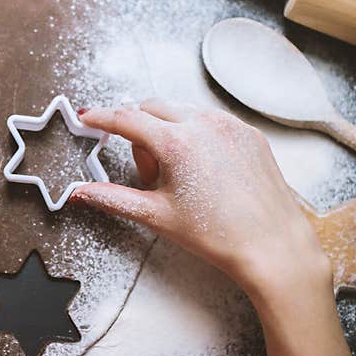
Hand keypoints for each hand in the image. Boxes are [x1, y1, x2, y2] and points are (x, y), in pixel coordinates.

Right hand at [72, 100, 328, 300]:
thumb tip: (82, 193)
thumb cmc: (220, 235)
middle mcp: (203, 124)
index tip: (88, 117)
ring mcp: (229, 125)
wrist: (272, 247)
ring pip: (181, 111)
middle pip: (151, 108)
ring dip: (168, 131)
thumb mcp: (156, 216)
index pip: (125, 118)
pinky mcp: (248, 133)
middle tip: (149, 173)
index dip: (101, 118)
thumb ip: (113, 198)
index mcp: (176, 142)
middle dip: (138, 131)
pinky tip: (204, 170)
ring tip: (180, 175)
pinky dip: (196, 135)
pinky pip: (210, 120)